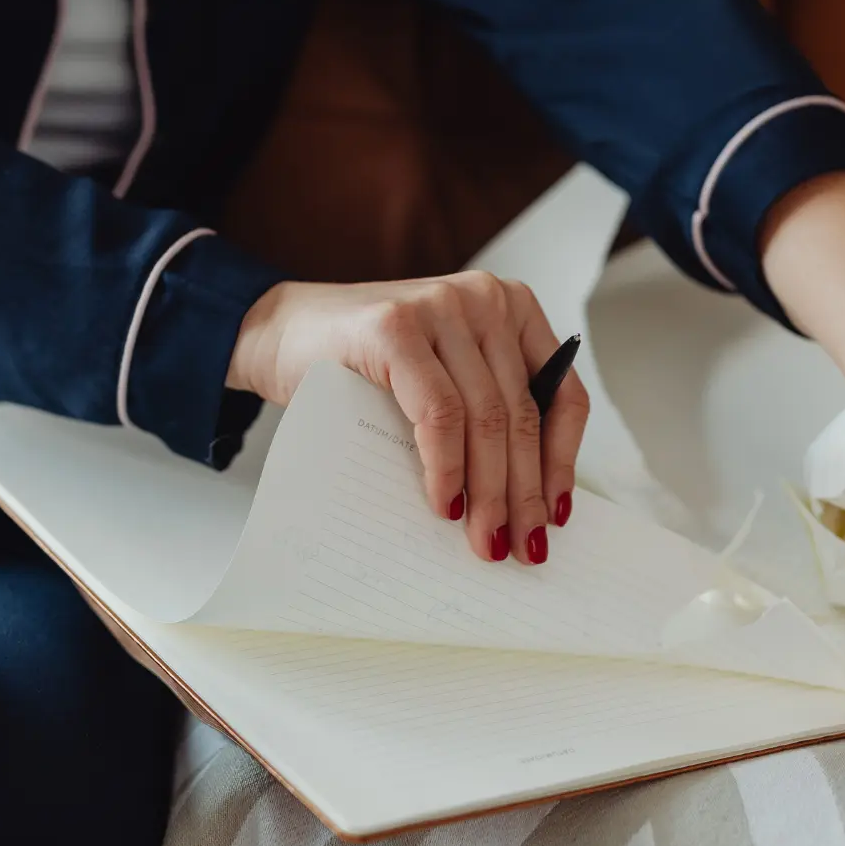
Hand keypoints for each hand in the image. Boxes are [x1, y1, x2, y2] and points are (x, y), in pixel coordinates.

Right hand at [226, 274, 589, 563]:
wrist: (282, 334)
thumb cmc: (365, 366)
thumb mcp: (443, 378)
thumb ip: (484, 411)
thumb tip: (527, 500)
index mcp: (510, 308)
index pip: (561, 394)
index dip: (563, 461)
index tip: (556, 514)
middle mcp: (483, 299)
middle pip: (522, 414)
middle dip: (525, 492)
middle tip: (521, 546)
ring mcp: (440, 308)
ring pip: (486, 418)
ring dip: (490, 491)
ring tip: (485, 538)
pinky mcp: (396, 328)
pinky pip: (438, 413)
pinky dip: (446, 467)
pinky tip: (444, 504)